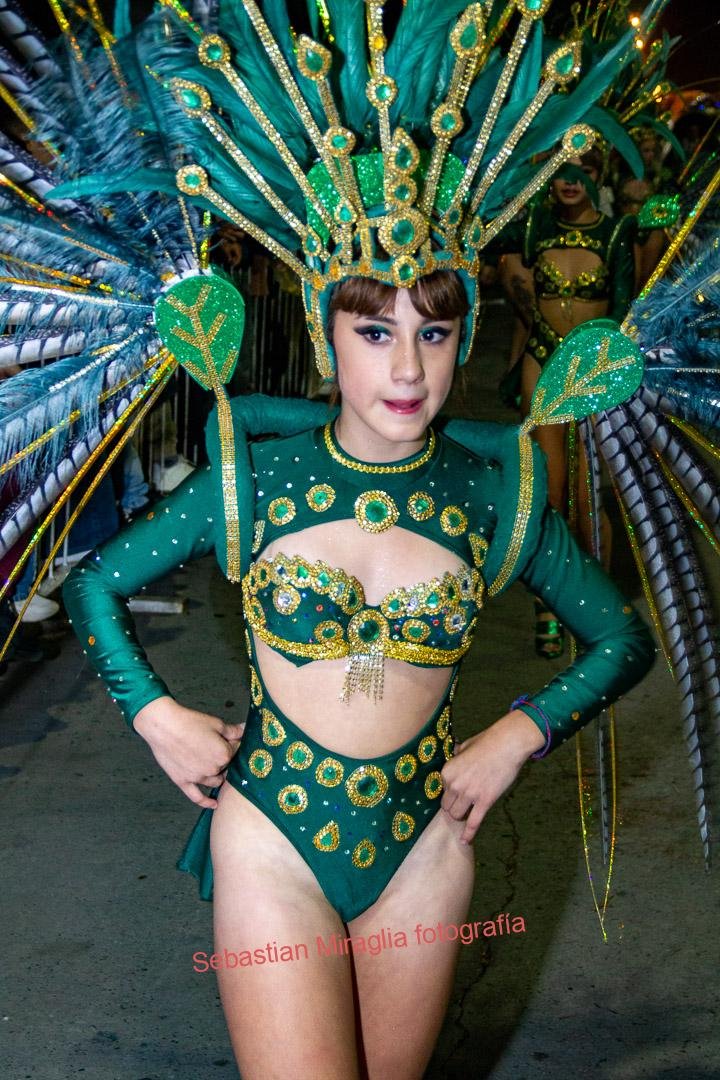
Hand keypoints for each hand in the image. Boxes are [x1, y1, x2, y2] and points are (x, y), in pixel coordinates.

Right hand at [132, 696, 245, 808]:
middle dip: (224, 758)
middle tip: (216, 747)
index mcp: (224, 754)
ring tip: (216, 767)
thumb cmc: (189, 722)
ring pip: (215, 781)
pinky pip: (197, 797)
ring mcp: (198, 778)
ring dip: (218, 776)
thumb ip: (233, 731)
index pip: (236, 751)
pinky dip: (206, 802)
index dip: (233, 743)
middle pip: (225, 767)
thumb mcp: (215, 723)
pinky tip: (214, 805)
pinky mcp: (183, 782)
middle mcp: (213, 769)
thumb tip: (246, 730)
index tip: (229, 738)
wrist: (164, 726)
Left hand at [440, 710, 544, 843]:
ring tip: (467, 814)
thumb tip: (455, 762)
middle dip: (454, 806)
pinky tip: (465, 841)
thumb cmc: (487, 742)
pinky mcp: (485, 801)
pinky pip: (473, 822)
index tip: (459, 792)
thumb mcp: (464, 747)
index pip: (442, 791)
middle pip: (447, 807)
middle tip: (464, 804)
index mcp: (447, 771)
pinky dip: (469, 834)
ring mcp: (469, 794)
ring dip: (461, 816)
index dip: (451, 792)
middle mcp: (454, 784)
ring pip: (457, 815)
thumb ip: (456, 758)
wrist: (507, 744)